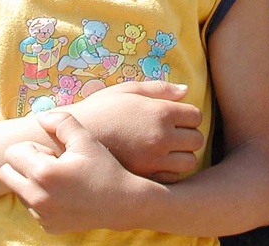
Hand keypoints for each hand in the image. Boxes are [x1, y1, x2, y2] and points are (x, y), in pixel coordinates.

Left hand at [1, 112, 145, 233]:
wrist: (122, 203)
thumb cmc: (104, 168)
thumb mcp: (85, 139)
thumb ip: (61, 122)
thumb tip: (39, 116)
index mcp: (42, 173)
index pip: (11, 153)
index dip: (33, 148)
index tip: (53, 153)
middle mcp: (36, 197)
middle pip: (6, 173)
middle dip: (24, 165)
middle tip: (53, 164)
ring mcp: (40, 215)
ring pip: (18, 191)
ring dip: (32, 182)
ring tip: (61, 180)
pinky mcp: (47, 226)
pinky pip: (31, 208)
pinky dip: (42, 199)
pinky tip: (65, 195)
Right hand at [58, 81, 203, 181]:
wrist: (71, 140)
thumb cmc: (100, 110)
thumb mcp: (127, 91)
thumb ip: (159, 89)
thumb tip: (185, 91)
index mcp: (160, 113)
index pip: (196, 116)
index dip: (188, 116)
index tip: (177, 117)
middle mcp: (161, 138)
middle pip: (197, 140)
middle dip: (189, 135)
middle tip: (174, 134)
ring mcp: (154, 161)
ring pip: (189, 162)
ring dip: (183, 156)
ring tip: (168, 150)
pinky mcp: (145, 178)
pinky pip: (173, 178)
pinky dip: (171, 172)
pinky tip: (158, 164)